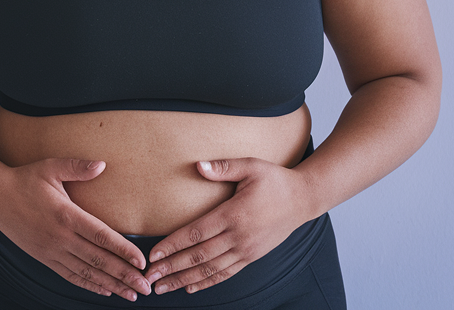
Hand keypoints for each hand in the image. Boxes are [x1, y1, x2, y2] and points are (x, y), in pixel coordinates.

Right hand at [0, 158, 152, 300]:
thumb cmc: (25, 179)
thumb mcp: (50, 167)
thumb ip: (77, 167)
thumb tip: (102, 165)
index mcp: (65, 214)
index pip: (100, 236)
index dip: (122, 250)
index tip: (141, 261)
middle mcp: (59, 237)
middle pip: (98, 260)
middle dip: (124, 274)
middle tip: (146, 286)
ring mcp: (51, 250)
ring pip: (86, 272)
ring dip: (111, 284)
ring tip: (131, 293)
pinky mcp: (44, 257)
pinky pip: (70, 275)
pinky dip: (89, 285)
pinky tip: (105, 290)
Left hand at [143, 158, 314, 294]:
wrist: (304, 199)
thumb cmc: (276, 180)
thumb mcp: (251, 166)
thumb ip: (224, 167)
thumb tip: (198, 165)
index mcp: (234, 214)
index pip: (196, 233)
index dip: (173, 245)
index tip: (154, 254)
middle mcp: (239, 236)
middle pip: (199, 256)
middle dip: (172, 268)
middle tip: (150, 277)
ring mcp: (246, 250)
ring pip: (210, 270)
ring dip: (184, 280)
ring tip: (163, 287)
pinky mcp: (252, 257)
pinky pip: (226, 273)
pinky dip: (207, 283)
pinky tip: (190, 287)